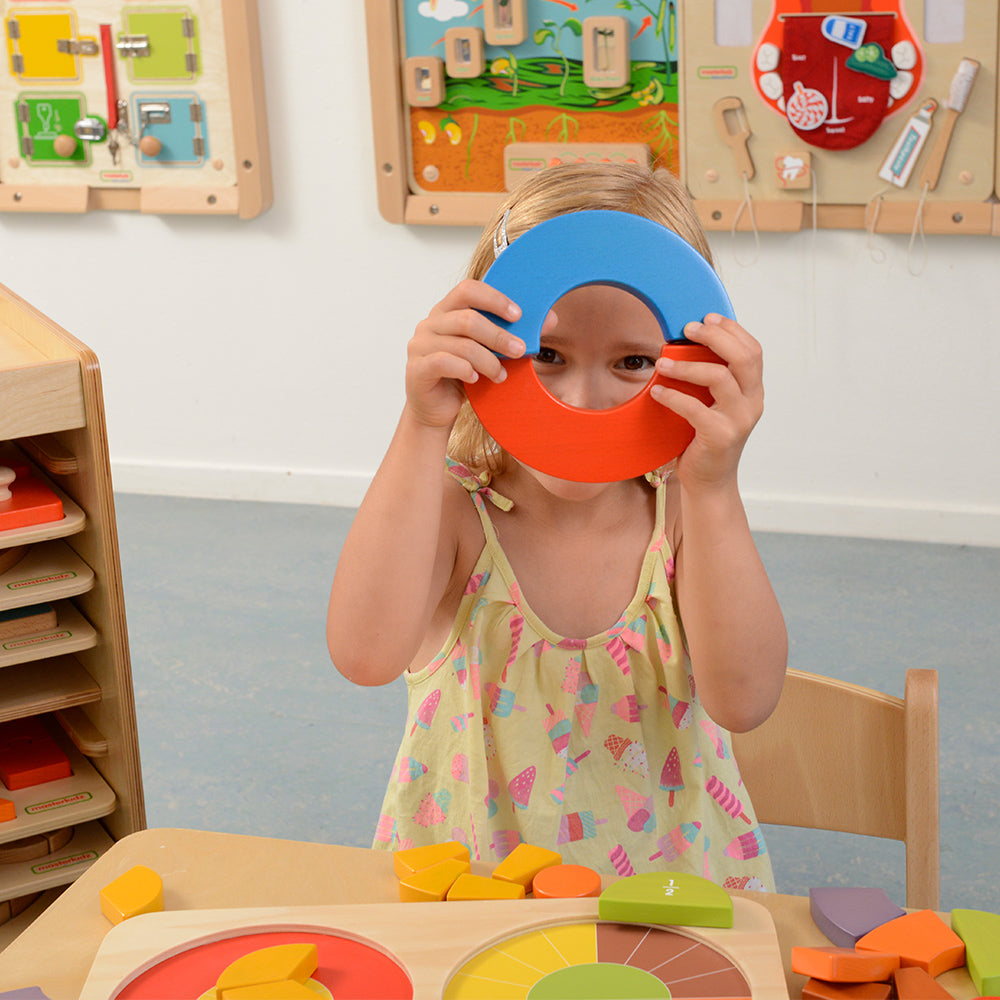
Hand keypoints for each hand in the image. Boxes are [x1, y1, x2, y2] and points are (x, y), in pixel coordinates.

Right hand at [405, 279, 528, 428]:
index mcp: (446, 311)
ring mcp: (420, 345)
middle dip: (499, 335)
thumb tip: (550, 319)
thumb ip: (513, 334)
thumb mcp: (491, 352)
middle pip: (468, 319)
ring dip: (488, 360)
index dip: (494, 299)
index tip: (518, 315)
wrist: (437, 409)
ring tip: (501, 375)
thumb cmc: (463, 376)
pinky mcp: (417, 368)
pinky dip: (466, 370)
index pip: (468, 290)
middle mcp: (429, 324)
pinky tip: (476, 379)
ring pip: (462, 345)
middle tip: (520, 350)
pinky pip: (445, 362)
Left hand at [650, 314, 763, 491]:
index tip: (707, 317)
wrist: (710, 482)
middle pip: (743, 357)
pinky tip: (657, 392)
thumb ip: (711, 378)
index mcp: (753, 391)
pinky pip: (695, 409)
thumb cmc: (705, 438)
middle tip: (687, 329)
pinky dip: (673, 396)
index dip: (731, 329)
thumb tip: (687, 344)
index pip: (753, 350)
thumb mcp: (714, 404)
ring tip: (662, 362)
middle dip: (714, 336)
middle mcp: (752, 403)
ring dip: (687, 366)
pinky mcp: (720, 437)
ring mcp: (739, 421)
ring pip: (719, 378)